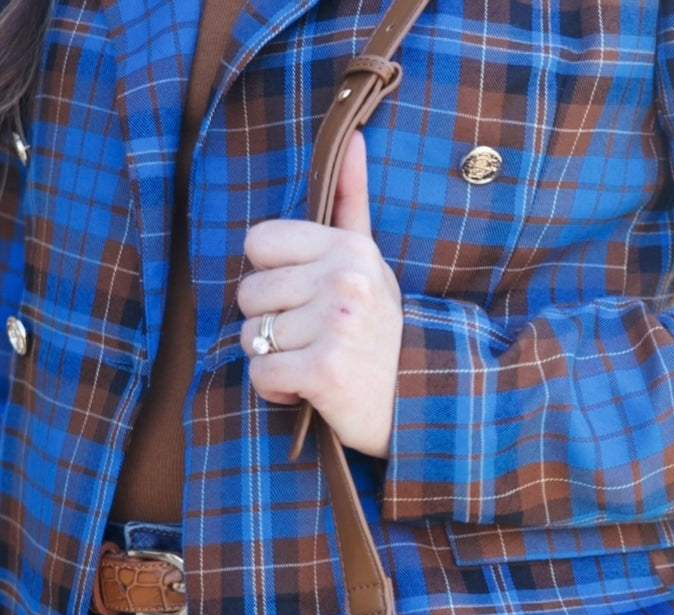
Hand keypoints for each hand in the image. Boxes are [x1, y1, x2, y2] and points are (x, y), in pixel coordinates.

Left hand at [238, 132, 401, 457]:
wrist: (414, 408)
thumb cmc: (380, 336)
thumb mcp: (371, 266)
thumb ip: (351, 203)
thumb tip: (352, 138)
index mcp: (350, 250)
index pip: (258, 245)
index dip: (273, 278)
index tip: (306, 299)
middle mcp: (345, 281)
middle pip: (249, 294)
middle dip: (271, 325)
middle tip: (313, 340)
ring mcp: (336, 325)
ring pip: (252, 337)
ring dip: (273, 360)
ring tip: (312, 364)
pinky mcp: (324, 370)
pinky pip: (262, 375)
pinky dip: (276, 393)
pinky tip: (308, 392)